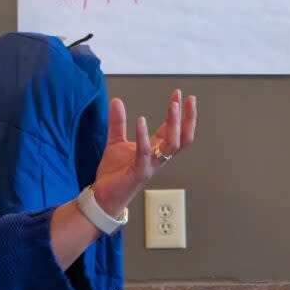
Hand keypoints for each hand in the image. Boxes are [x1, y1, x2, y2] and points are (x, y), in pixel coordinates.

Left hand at [90, 90, 196, 217]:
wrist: (102, 196)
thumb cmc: (113, 174)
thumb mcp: (115, 142)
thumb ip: (117, 122)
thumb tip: (116, 100)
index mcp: (155, 150)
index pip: (173, 130)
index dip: (178, 113)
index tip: (178, 94)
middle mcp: (157, 158)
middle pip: (182, 138)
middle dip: (187, 118)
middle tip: (185, 99)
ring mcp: (151, 165)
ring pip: (172, 145)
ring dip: (174, 125)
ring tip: (173, 106)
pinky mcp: (139, 172)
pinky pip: (145, 153)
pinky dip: (143, 136)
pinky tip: (141, 120)